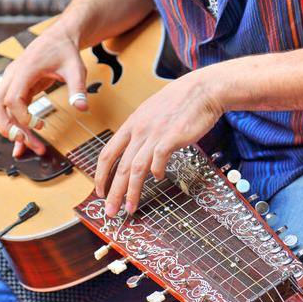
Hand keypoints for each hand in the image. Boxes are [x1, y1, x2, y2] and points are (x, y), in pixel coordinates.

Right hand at [0, 26, 88, 156]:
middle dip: (7, 126)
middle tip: (25, 142)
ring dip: (9, 128)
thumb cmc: (66, 51)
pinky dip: (14, 124)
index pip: (12, 98)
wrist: (59, 38)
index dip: (22, 116)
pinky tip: (24, 139)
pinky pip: (9, 109)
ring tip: (28, 145)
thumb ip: (78, 89)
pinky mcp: (16, 88)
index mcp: (24, 69)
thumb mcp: (76, 69)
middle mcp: (12, 75)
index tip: (40, 125)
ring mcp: (11, 81)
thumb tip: (82, 107)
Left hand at [94, 70, 224, 216]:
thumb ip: (141, 130)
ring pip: (135, 168)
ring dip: (131, 191)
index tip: (100, 191)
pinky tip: (158, 179)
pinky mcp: (171, 138)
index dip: (101, 175)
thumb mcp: (151, 112)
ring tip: (130, 208)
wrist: (202, 90)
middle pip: (119, 166)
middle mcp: (139, 130)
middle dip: (112, 192)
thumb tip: (134, 150)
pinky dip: (156, 173)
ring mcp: (155, 134)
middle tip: (109, 211)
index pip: (107, 153)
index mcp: (131, 124)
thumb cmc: (180, 101)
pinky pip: (158, 160)